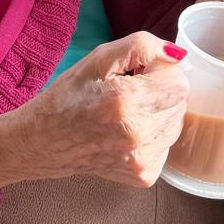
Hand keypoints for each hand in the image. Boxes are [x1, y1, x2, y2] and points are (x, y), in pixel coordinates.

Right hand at [0, 33, 188, 197]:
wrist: (43, 142)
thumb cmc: (68, 96)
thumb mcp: (99, 58)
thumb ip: (143, 47)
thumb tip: (180, 54)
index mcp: (127, 103)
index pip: (179, 81)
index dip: (160, 71)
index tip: (137, 72)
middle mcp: (139, 137)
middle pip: (180, 101)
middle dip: (160, 89)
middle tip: (129, 90)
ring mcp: (143, 161)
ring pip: (176, 121)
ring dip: (159, 111)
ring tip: (126, 111)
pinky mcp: (144, 176)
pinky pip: (166, 142)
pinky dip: (153, 133)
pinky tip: (128, 131)